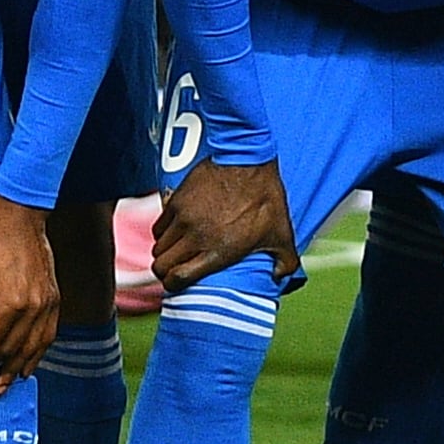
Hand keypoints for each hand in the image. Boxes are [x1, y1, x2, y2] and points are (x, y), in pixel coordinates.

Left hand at [0, 193, 61, 389]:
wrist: (19, 215)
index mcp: (12, 300)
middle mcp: (35, 306)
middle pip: (12, 348)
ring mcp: (48, 303)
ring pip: (34, 347)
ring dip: (17, 369)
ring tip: (3, 386)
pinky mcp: (54, 298)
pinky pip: (48, 335)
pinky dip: (38, 353)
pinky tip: (27, 366)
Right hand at [144, 156, 292, 294]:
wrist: (247, 158)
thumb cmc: (265, 196)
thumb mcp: (281, 232)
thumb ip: (285, 260)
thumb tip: (280, 277)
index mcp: (219, 252)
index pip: (178, 279)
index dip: (173, 285)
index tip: (177, 283)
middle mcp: (196, 238)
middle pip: (160, 266)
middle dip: (165, 271)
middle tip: (174, 269)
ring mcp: (183, 219)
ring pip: (158, 247)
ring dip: (165, 252)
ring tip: (176, 251)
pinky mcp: (177, 201)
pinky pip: (159, 226)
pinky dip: (164, 233)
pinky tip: (176, 231)